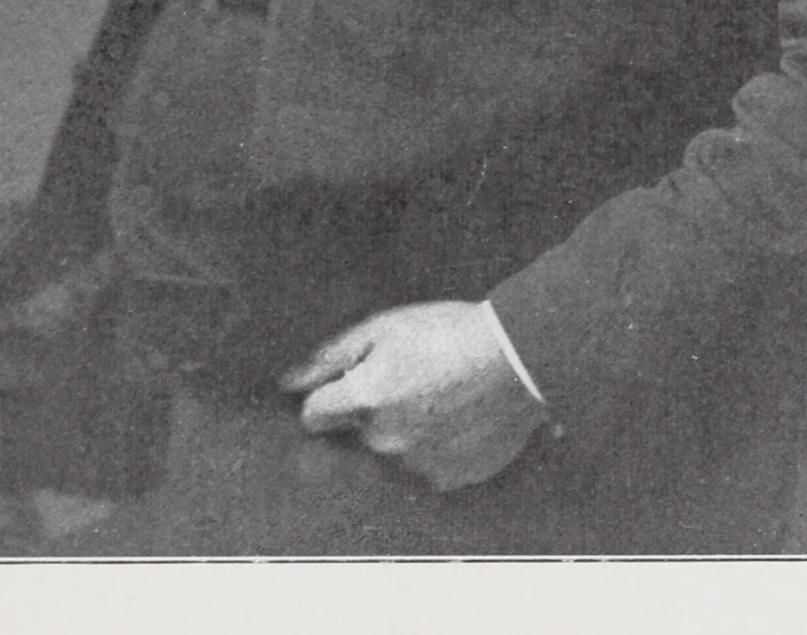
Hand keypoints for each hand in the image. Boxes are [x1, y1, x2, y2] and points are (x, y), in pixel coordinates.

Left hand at [279, 302, 548, 492]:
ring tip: (438, 394)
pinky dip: (434, 446)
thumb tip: (288, 382)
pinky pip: (426, 466)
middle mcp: (385, 442)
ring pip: (392, 451)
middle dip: (370, 410)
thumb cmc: (449, 333)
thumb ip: (329, 357)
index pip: (314, 415)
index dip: (327, 396)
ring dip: (404, 429)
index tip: (348, 382)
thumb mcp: (384, 327)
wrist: (519, 357)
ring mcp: (417, 467)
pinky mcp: (449, 480)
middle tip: (408, 378)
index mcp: (365, 401)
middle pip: (356, 433)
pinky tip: (456, 416)